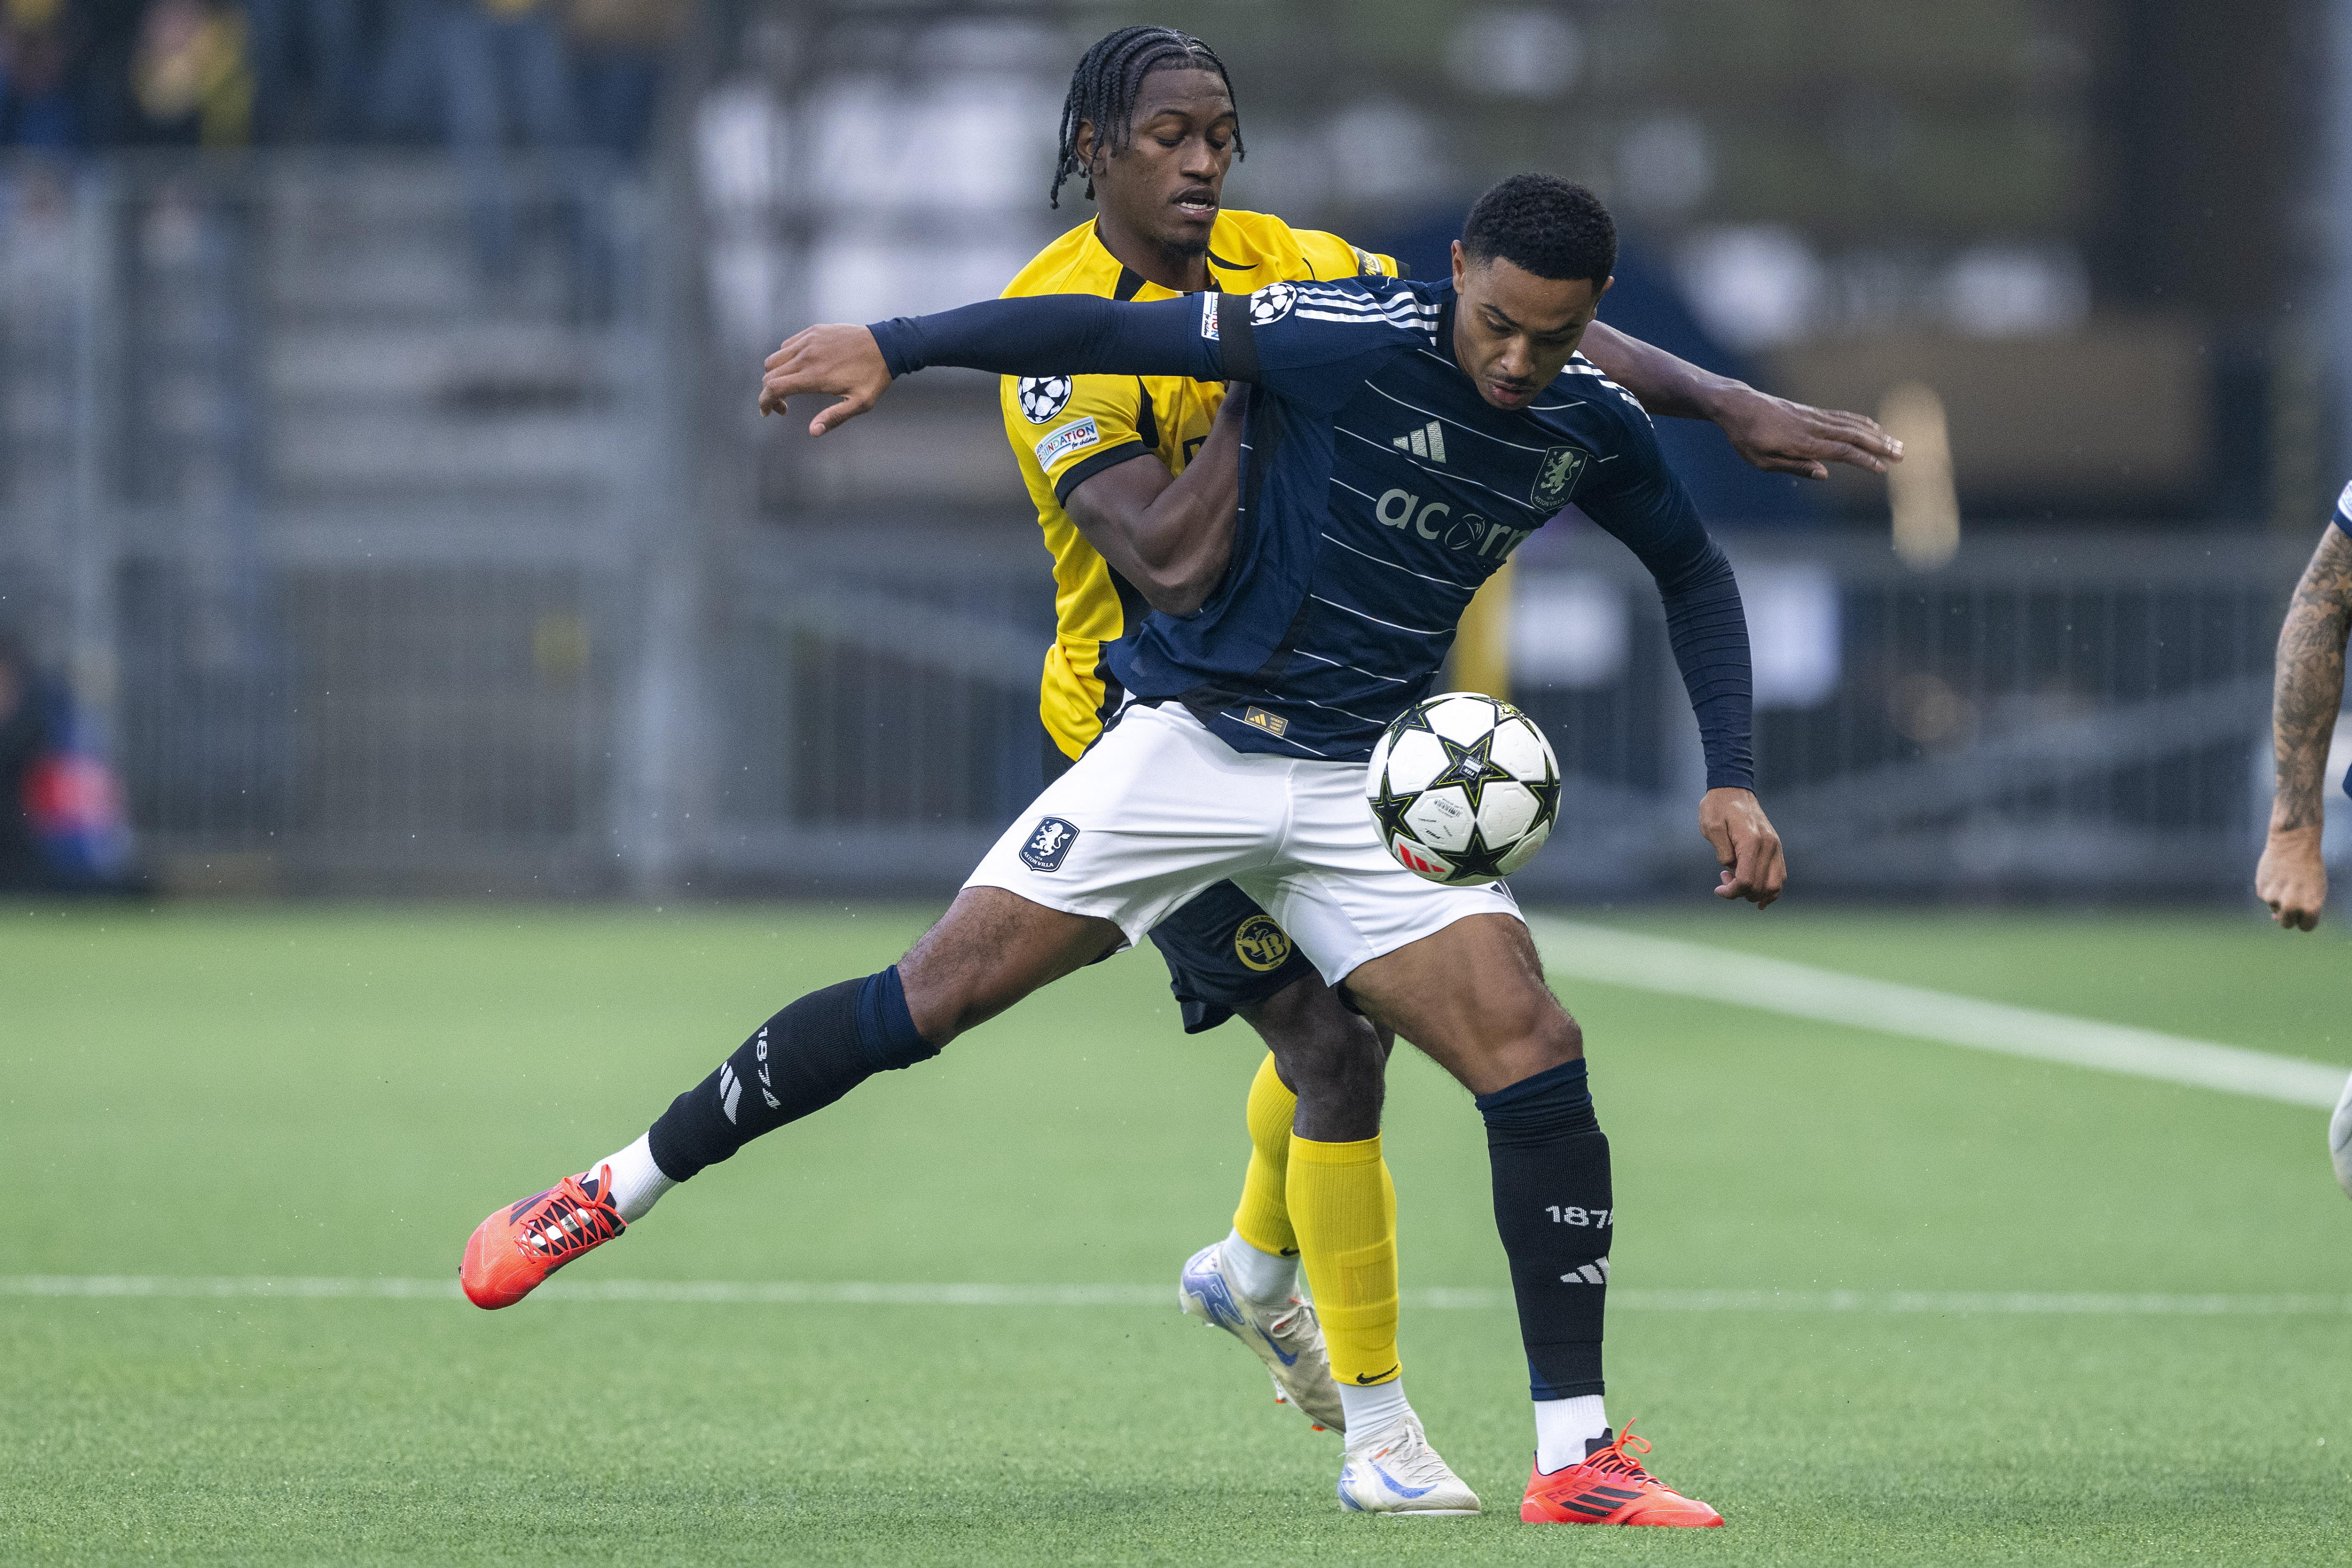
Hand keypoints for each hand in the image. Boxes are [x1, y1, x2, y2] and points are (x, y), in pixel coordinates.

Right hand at [758, 325, 890, 434]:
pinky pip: (787, 345)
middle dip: (769, 393)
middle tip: (784, 405)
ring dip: (775, 375)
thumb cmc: (874, 376)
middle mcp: (806, 356)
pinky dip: (785, 358)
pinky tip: (800, 367)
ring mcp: (808, 341)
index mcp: (814, 376)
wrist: (886, 345)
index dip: (764, 402)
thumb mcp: (859, 403)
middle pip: (769, 374)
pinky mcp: (813, 331)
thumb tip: (813, 431)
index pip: (774, 388)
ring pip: (775, 358)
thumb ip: (834, 417)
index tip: (768, 412)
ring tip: (791, 386)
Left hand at [1700, 787, 1784, 906]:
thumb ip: (1722, 851)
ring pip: (1775, 885)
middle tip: (1724, 878)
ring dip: (1756, 894)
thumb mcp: (1711, 827)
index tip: (1718, 889)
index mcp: (1751, 841)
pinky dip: (1770, 889)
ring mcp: (1776, 847)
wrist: (1733, 789)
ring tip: (1738, 884)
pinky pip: (1780, 876)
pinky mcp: (1776, 848)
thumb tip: (1731, 868)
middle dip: (1741, 892)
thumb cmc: (1718, 807)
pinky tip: (1757, 895)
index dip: (1732, 891)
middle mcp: (1769, 845)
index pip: (1747, 880)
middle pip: (1761, 886)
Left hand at [1711, 386, 1901, 480]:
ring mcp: (1813, 417)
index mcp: (1803, 442)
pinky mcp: (1811, 411)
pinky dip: (1860, 421)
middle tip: (1902, 454)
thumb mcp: (1763, 461)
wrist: (1738, 406)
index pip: (1841, 451)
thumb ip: (1795, 466)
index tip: (1882, 468)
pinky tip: (1873, 426)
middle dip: (1879, 446)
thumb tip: (1824, 474)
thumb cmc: (1747, 438)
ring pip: (1851, 425)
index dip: (1863, 460)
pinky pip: (1841, 416)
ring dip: (1875, 434)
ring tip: (1896, 442)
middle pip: (1853, 436)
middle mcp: (1813, 427)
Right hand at [2256, 824, 2326, 929]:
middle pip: (2287, 924)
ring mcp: (2275, 899)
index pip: (2306, 927)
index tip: (2303, 911)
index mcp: (2311, 907)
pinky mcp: (2261, 891)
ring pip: (2275, 909)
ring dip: (2278, 899)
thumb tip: (2275, 918)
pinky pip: (2266, 897)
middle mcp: (2292, 905)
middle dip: (2288, 916)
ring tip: (2285, 881)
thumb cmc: (2309, 867)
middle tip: (2291, 900)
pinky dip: (2270, 889)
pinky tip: (2276, 876)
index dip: (2305, 919)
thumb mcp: (2316, 890)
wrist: (2293, 843)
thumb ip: (2304, 908)